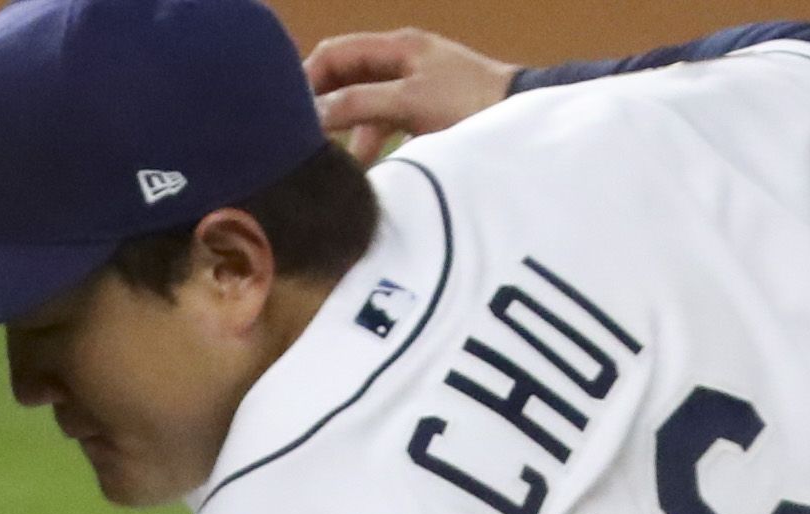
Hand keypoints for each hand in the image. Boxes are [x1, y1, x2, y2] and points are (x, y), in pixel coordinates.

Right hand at [307, 28, 518, 159]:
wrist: (521, 121)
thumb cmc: (471, 104)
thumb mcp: (410, 102)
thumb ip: (360, 104)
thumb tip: (314, 115)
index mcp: (398, 46)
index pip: (336, 52)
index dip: (307, 78)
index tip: (289, 114)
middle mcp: (403, 61)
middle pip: (347, 80)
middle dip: (325, 108)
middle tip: (303, 143)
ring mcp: (414, 87)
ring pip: (365, 107)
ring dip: (348, 134)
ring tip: (335, 167)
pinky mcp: (425, 115)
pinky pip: (385, 126)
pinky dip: (372, 146)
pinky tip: (366, 172)